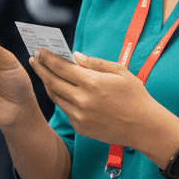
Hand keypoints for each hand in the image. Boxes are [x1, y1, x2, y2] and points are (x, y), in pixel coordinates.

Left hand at [31, 50, 178, 166]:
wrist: (145, 128)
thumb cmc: (135, 96)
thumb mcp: (119, 72)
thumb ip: (95, 63)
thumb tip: (74, 55)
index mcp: (92, 83)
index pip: (61, 67)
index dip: (47, 58)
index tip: (39, 50)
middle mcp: (82, 100)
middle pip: (52, 81)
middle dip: (40, 68)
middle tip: (33, 59)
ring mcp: (79, 116)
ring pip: (55, 97)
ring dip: (47, 83)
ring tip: (43, 73)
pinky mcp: (80, 127)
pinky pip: (65, 109)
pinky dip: (60, 97)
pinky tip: (59, 89)